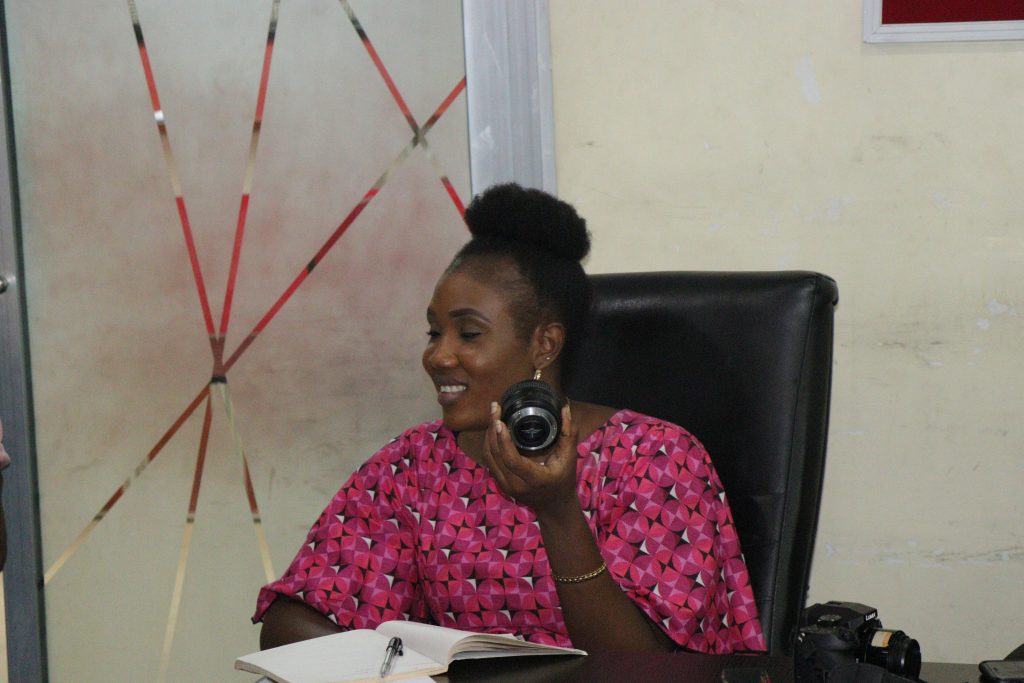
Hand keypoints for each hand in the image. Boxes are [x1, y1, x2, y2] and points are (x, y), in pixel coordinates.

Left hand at [480, 401, 579, 516]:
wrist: (554, 505)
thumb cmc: (563, 480)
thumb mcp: (569, 458)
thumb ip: (569, 433)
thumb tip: (565, 408)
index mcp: (534, 479)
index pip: (512, 460)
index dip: (503, 440)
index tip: (500, 421)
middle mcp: (515, 484)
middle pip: (495, 455)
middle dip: (492, 429)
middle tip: (495, 408)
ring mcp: (505, 485)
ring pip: (488, 456)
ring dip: (489, 435)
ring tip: (494, 415)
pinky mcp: (499, 482)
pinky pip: (489, 460)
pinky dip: (489, 443)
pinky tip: (494, 429)